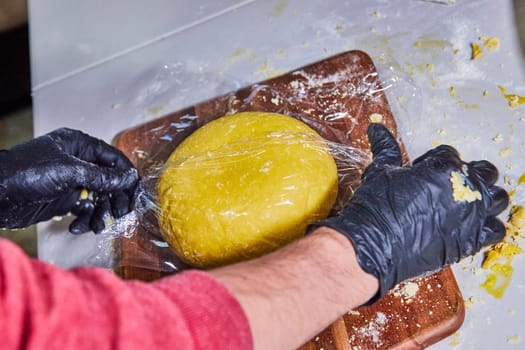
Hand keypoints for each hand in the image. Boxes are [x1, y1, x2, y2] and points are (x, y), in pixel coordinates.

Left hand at [0, 128, 138, 233]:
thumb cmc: (26, 173)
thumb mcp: (68, 172)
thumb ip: (101, 176)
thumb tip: (129, 177)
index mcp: (79, 145)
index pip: (113, 158)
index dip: (126, 175)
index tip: (136, 193)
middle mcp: (78, 161)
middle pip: (109, 180)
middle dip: (115, 198)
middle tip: (121, 214)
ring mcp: (71, 181)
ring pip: (99, 197)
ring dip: (101, 213)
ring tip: (97, 226)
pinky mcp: (64, 199)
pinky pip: (84, 209)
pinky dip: (85, 219)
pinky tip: (77, 227)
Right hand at [314, 123, 508, 299]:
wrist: (373, 243)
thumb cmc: (376, 206)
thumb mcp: (381, 170)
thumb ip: (386, 147)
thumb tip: (376, 128)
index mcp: (444, 167)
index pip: (450, 154)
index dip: (435, 163)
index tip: (424, 175)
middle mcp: (465, 188)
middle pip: (484, 172)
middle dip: (469, 176)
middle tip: (447, 187)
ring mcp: (472, 215)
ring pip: (498, 199)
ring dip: (485, 199)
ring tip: (465, 206)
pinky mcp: (472, 240)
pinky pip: (496, 230)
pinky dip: (487, 227)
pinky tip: (468, 228)